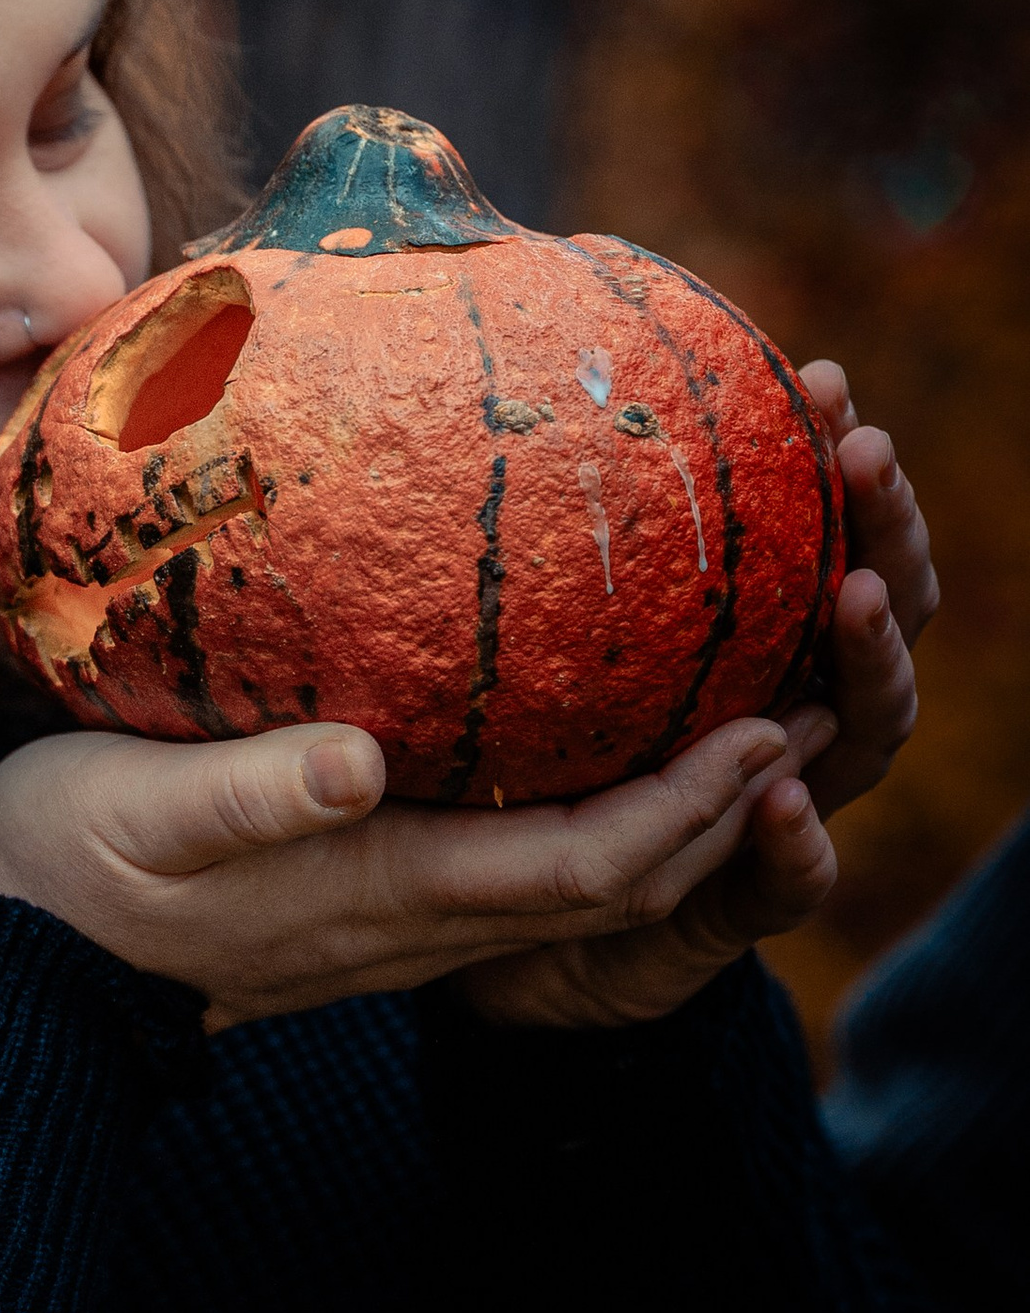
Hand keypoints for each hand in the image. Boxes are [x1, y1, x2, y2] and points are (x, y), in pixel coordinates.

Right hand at [0, 712, 804, 1031]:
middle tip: (802, 709)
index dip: (688, 806)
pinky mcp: (365, 912)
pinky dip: (593, 828)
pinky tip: (591, 759)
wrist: (9, 963)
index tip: (766, 725)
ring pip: (577, 893)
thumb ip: (253, 791)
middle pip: (615, 887)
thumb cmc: (66, 866)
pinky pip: (520, 880)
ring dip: (671, 823)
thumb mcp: (141, 806)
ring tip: (732, 729)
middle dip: (719, 810)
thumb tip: (355, 767)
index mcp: (383, 888)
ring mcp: (394, 930)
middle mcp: (413, 923)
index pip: (585, 864)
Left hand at [464, 355, 937, 1026]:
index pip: (821, 539)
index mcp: (739, 650)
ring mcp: (768, 813)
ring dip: (868, 663)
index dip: (836, 465)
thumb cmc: (488, 764)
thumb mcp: (490, 653)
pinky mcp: (732, 913)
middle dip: (886, 537)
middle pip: (872, 619)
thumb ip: (495, 555)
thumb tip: (425, 404)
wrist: (483, 935)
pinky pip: (782, 882)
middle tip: (866, 454)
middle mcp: (778, 719)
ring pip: (861, 734)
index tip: (830, 378)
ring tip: (851, 597)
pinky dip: (795, 841)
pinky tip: (779, 798)